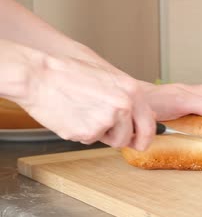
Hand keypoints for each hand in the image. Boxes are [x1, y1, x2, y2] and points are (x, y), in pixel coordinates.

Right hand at [16, 55, 155, 149]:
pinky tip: (71, 115)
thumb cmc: (69, 73)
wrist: (38, 75)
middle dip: (119, 138)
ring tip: (83, 112)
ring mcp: (106, 120)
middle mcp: (124, 106)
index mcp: (132, 90)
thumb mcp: (109, 77)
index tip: (141, 143)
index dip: (145, 138)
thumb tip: (147, 114)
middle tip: (105, 130)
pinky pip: (88, 140)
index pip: (149, 125)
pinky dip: (80, 132)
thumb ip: (129, 97)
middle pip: (129, 138)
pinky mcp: (88, 132)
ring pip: (109, 141)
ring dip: (99, 133)